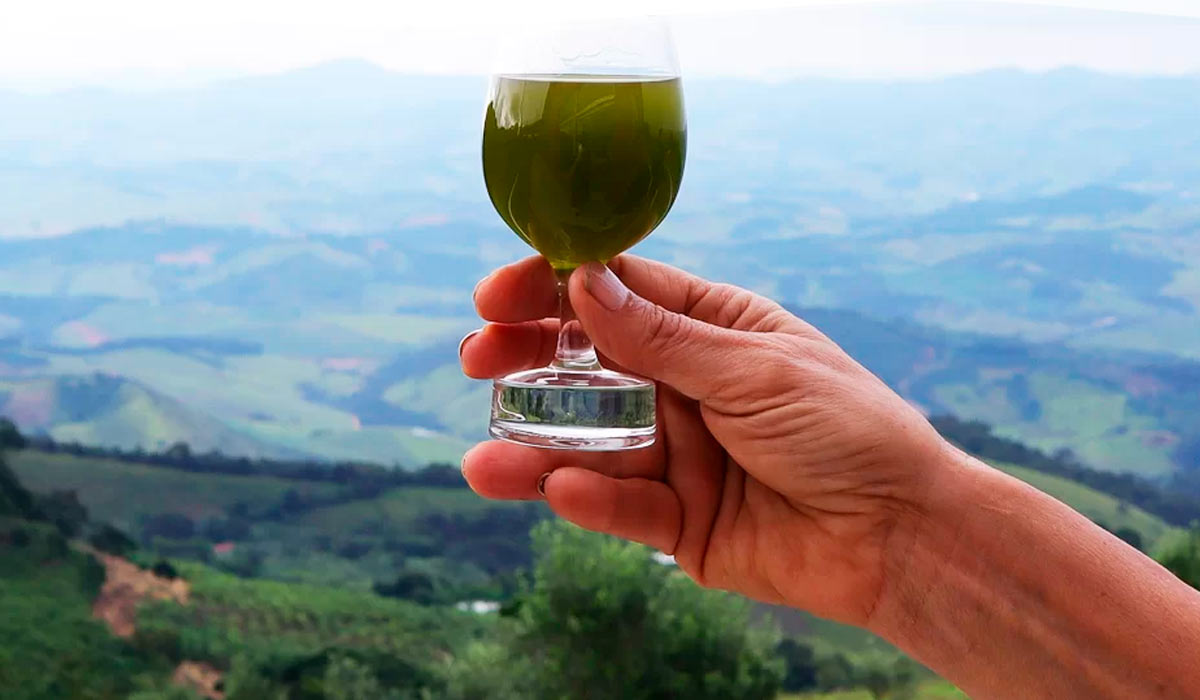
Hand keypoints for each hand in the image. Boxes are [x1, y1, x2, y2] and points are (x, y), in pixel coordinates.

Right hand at [459, 255, 951, 625]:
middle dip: (527, 363)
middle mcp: (685, 385)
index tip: (497, 294)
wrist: (900, 535)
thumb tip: (582, 283)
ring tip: (484, 463)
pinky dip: (591, 500)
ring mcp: (678, 453)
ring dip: (536, 449)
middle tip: (475, 361)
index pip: (617, 294)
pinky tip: (564, 492)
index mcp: (712, 329)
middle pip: (587, 365)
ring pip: (591, 443)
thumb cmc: (849, 430)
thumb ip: (664, 339)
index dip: (554, 288)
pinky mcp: (679, 519)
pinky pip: (623, 506)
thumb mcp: (756, 370)